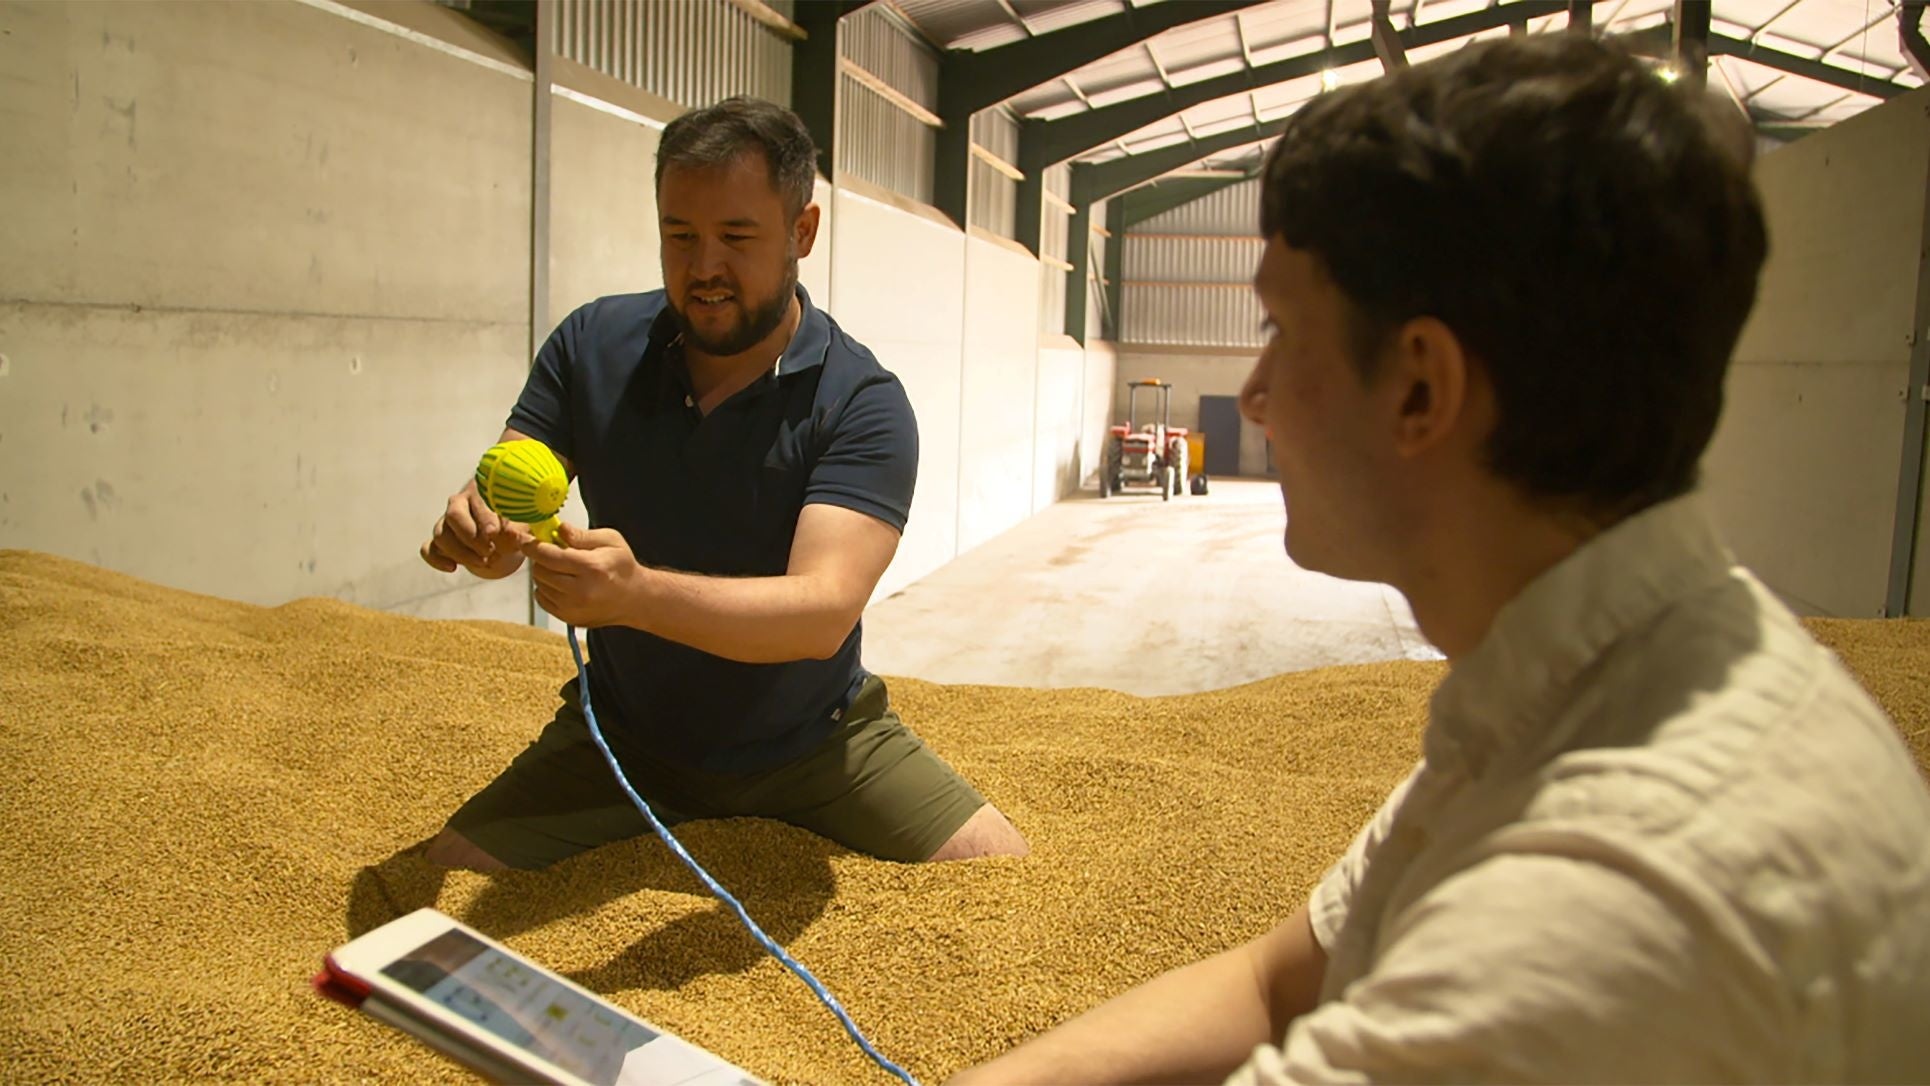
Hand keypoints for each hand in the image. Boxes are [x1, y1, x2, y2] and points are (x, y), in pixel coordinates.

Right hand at [420, 483, 531, 578]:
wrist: (504, 531)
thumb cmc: (514, 521)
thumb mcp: (522, 522)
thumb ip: (518, 528)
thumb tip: (513, 536)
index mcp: (481, 492)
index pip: (477, 502)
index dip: (484, 519)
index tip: (494, 533)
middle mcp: (460, 503)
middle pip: (453, 515)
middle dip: (471, 537)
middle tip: (490, 551)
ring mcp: (446, 522)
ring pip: (441, 534)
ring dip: (461, 552)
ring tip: (484, 562)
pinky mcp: (439, 540)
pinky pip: (428, 548)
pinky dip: (436, 559)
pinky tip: (452, 568)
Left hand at [522, 522, 646, 627]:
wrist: (634, 599)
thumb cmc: (622, 567)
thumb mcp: (610, 540)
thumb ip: (582, 535)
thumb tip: (559, 530)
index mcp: (591, 568)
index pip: (549, 556)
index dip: (532, 546)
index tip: (526, 540)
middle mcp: (580, 591)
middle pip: (540, 571)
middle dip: (541, 558)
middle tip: (552, 552)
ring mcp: (573, 608)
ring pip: (539, 585)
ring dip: (544, 574)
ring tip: (561, 569)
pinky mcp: (569, 618)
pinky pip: (542, 599)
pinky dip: (546, 589)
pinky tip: (561, 583)